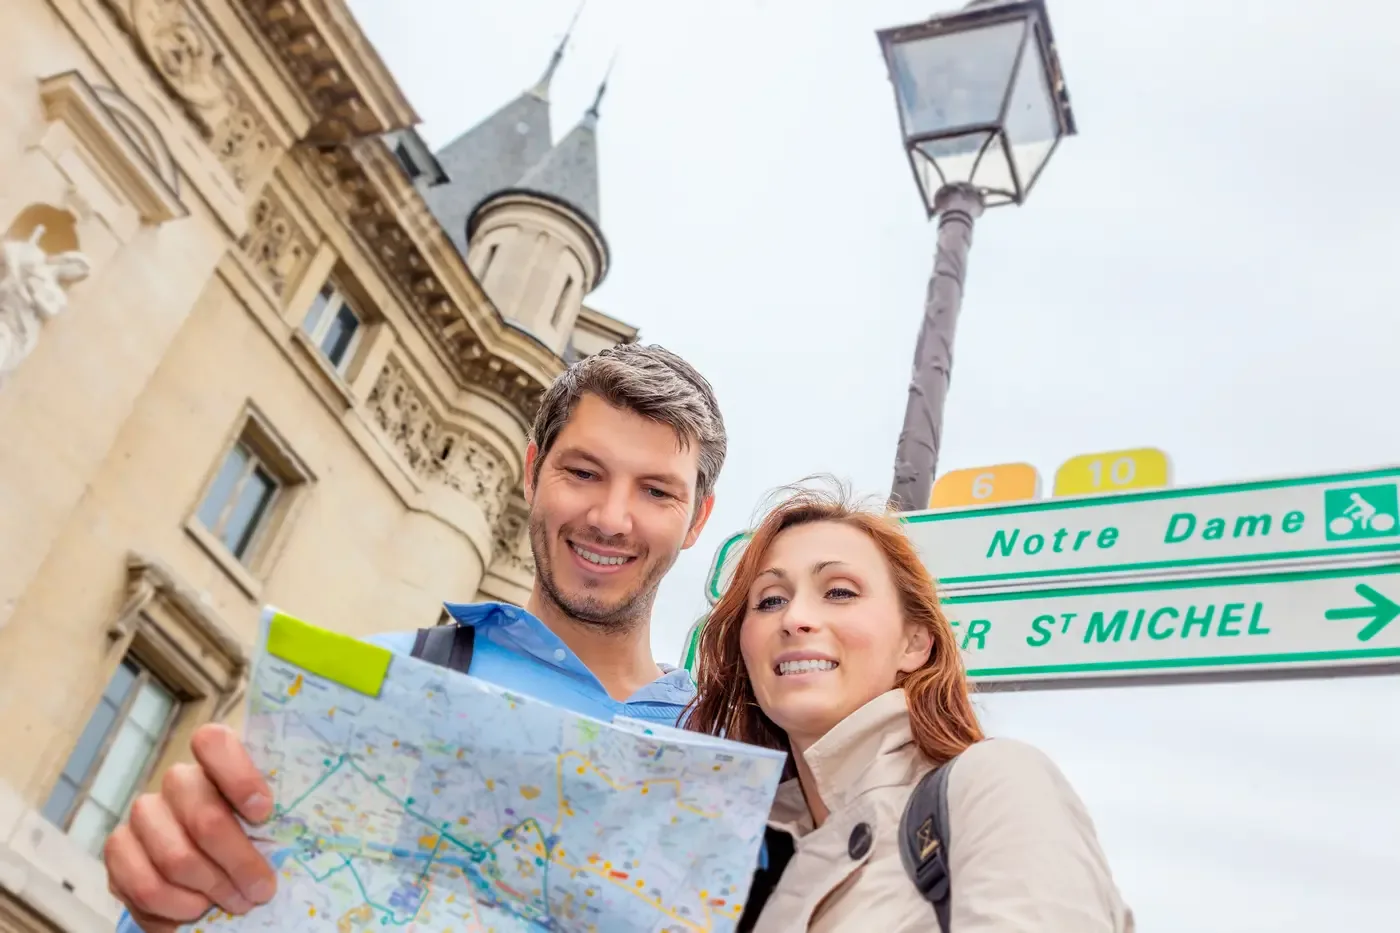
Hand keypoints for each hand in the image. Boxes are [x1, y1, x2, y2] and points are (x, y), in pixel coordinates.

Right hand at [105, 724, 276, 931]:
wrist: (209, 862)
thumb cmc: (255, 834)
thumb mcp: (274, 819)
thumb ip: (280, 820)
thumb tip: (294, 845)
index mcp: (217, 761)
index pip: (214, 742)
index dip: (239, 777)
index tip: (264, 813)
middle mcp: (178, 782)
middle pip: (205, 819)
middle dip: (239, 862)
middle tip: (261, 891)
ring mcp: (144, 815)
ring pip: (174, 859)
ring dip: (209, 891)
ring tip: (233, 904)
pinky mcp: (119, 851)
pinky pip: (142, 887)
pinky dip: (173, 909)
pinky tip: (195, 913)